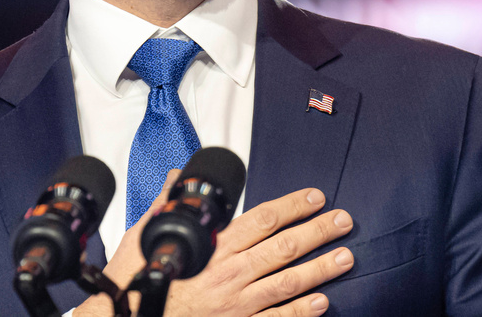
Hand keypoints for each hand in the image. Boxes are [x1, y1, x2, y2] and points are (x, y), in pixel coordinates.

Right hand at [76, 182, 353, 315]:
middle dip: (318, 231)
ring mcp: (237, 304)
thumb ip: (163, 207)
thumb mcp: (142, 238)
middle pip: (284, 248)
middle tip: (344, 220)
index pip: (262, 219)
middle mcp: (229, 274)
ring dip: (321, 268)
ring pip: (288, 282)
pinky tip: (323, 302)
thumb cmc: (136, 283)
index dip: (292, 206)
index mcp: (211, 247)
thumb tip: (174, 178)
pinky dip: (302, 311)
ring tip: (346, 256)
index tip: (314, 197)